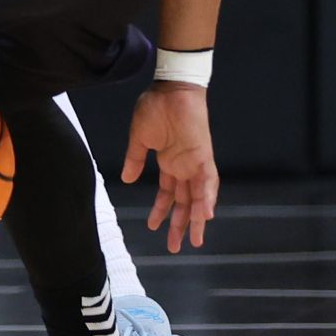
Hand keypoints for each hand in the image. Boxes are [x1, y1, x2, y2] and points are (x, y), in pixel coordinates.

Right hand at [121, 82, 218, 252]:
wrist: (172, 88)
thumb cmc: (155, 107)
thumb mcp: (140, 138)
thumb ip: (135, 160)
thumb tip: (127, 180)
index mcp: (169, 163)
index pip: (167, 194)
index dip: (162, 211)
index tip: (154, 227)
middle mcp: (184, 167)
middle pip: (184, 202)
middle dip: (179, 225)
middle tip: (175, 247)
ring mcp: (195, 163)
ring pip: (198, 197)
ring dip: (195, 219)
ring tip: (194, 240)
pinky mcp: (203, 155)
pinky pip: (208, 181)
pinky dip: (207, 197)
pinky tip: (204, 215)